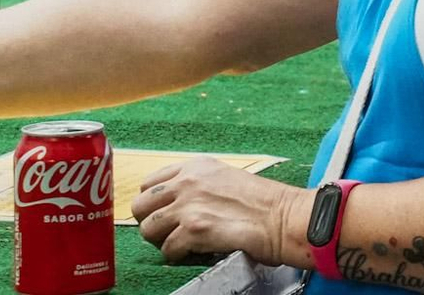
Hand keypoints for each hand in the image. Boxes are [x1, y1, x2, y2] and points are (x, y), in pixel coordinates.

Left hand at [133, 157, 310, 266]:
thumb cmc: (263, 204)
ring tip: (182, 244)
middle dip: (151, 222)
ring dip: (163, 241)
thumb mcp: (225, 178)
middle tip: (168, 233)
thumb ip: (198, 184)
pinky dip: (178, 256)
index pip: (149, 183)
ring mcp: (189, 205)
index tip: (163, 214)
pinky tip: (194, 253)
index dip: (154, 203)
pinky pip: (168, 250)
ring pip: (148, 229)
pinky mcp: (194, 230)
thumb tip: (176, 204)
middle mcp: (187, 182)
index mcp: (195, 166)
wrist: (283, 218)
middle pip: (140, 206)